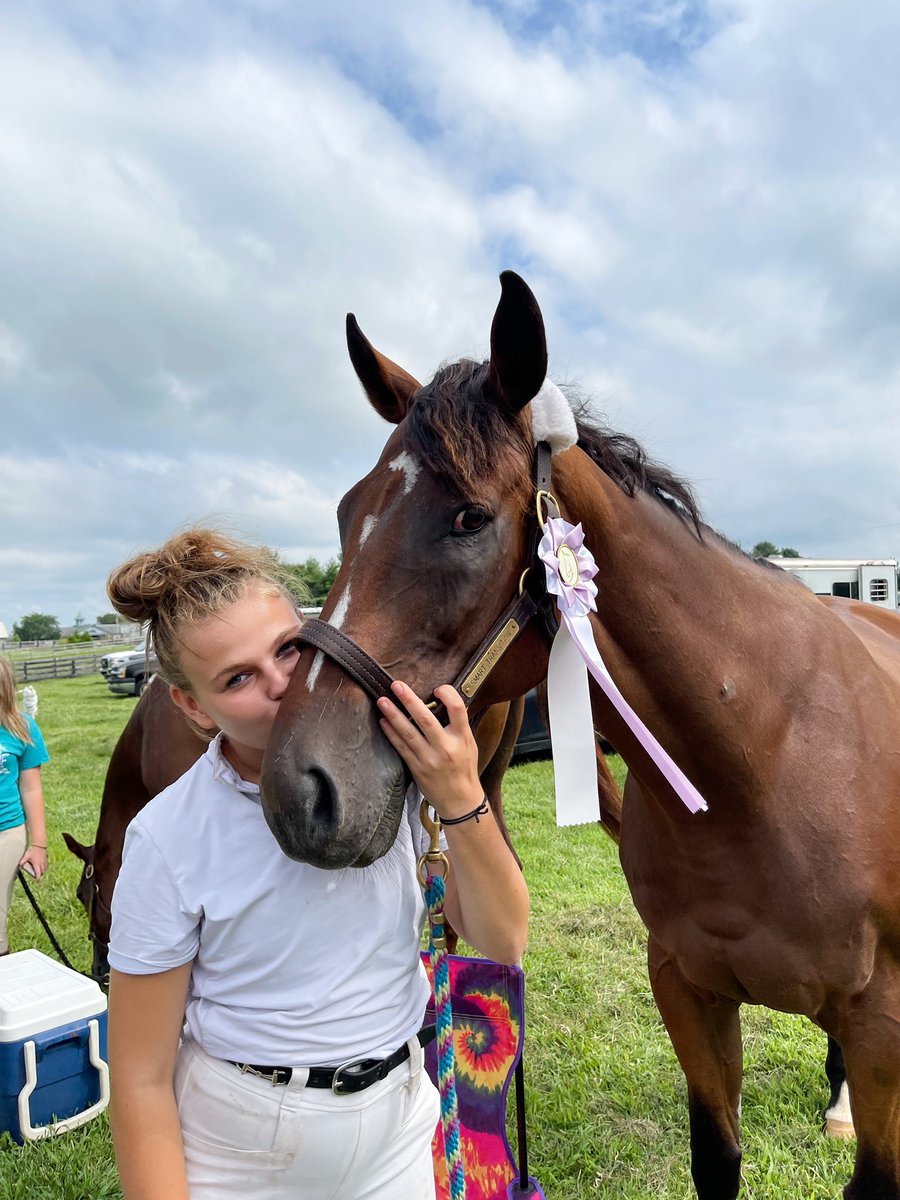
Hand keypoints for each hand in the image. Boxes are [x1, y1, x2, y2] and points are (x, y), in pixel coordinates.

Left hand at [19, 845, 47, 881]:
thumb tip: (19, 867)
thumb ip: (22, 862)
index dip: (38, 879)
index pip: (38, 874)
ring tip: (39, 870)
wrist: (39, 844)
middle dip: (40, 875)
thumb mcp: (26, 856)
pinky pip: (46, 865)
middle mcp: (42, 864)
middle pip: (42, 872)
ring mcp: (44, 861)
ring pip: (45, 869)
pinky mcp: (46, 859)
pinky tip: (42, 865)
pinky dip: (44, 867)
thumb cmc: (33, 851)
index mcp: (37, 865)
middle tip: (36, 875)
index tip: (37, 882)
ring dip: (42, 871)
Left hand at [377, 682, 482, 819]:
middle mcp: (446, 747)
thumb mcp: (469, 744)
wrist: (460, 800)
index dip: (447, 694)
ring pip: (408, 733)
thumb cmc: (465, 768)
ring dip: (393, 715)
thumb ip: (457, 725)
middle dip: (409, 700)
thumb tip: (441, 702)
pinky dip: (391, 734)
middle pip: (426, 719)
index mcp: (462, 738)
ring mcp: (430, 759)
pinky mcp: (417, 768)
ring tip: (382, 701)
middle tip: (396, 685)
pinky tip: (383, 722)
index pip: (458, 709)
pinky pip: (401, 748)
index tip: (437, 688)